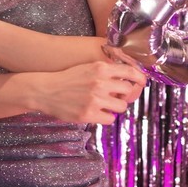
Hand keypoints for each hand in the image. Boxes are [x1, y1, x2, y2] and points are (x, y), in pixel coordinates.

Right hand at [29, 62, 146, 124]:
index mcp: (100, 68)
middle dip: (124, 95)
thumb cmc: (67, 78)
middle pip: (128, 91)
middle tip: (116, 96)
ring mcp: (94, 99)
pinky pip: (110, 119)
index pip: (130, 72)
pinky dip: (106, 117)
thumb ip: (106, 71)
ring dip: (115, 107)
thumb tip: (128, 78)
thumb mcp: (88, 67)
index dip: (140, 78)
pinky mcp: (88, 114)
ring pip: (121, 107)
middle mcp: (100, 83)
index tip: (142, 83)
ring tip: (104, 105)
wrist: (46, 90)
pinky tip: (97, 112)